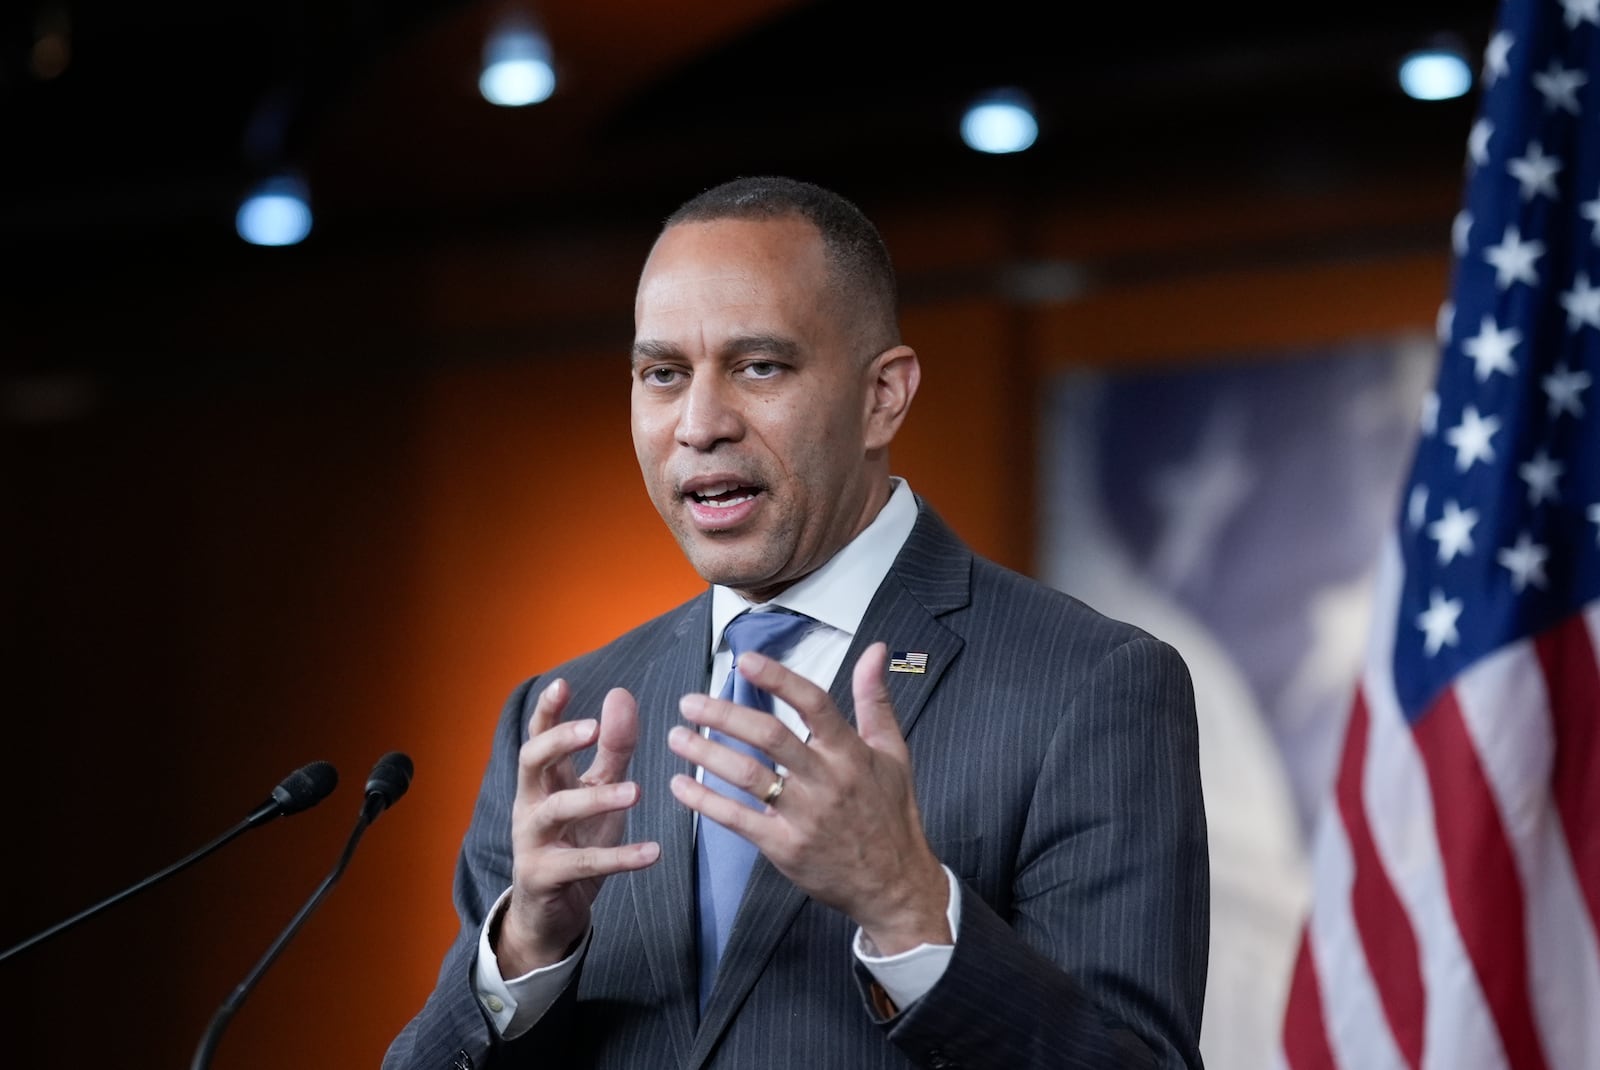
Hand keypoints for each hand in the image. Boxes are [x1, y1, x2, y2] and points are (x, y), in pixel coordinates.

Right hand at [499, 680, 659, 975]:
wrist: (549, 913)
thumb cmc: (575, 840)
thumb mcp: (597, 790)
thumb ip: (612, 747)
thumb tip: (621, 694)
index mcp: (542, 781)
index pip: (538, 737)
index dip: (547, 711)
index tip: (562, 684)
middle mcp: (530, 805)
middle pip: (530, 763)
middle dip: (558, 742)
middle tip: (591, 729)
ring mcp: (532, 842)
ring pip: (556, 812)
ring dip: (595, 798)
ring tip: (637, 792)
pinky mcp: (544, 877)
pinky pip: (582, 864)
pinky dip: (619, 857)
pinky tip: (653, 852)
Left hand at [666, 642, 949, 954]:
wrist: (894, 885)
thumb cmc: (891, 814)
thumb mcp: (893, 752)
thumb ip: (875, 699)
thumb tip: (875, 650)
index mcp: (850, 753)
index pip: (813, 704)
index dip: (778, 679)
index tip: (745, 661)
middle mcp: (827, 780)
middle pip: (770, 736)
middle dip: (724, 715)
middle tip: (690, 702)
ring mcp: (805, 816)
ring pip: (748, 776)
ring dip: (706, 754)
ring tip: (677, 737)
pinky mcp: (785, 848)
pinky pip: (738, 820)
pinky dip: (705, 801)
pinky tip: (680, 786)